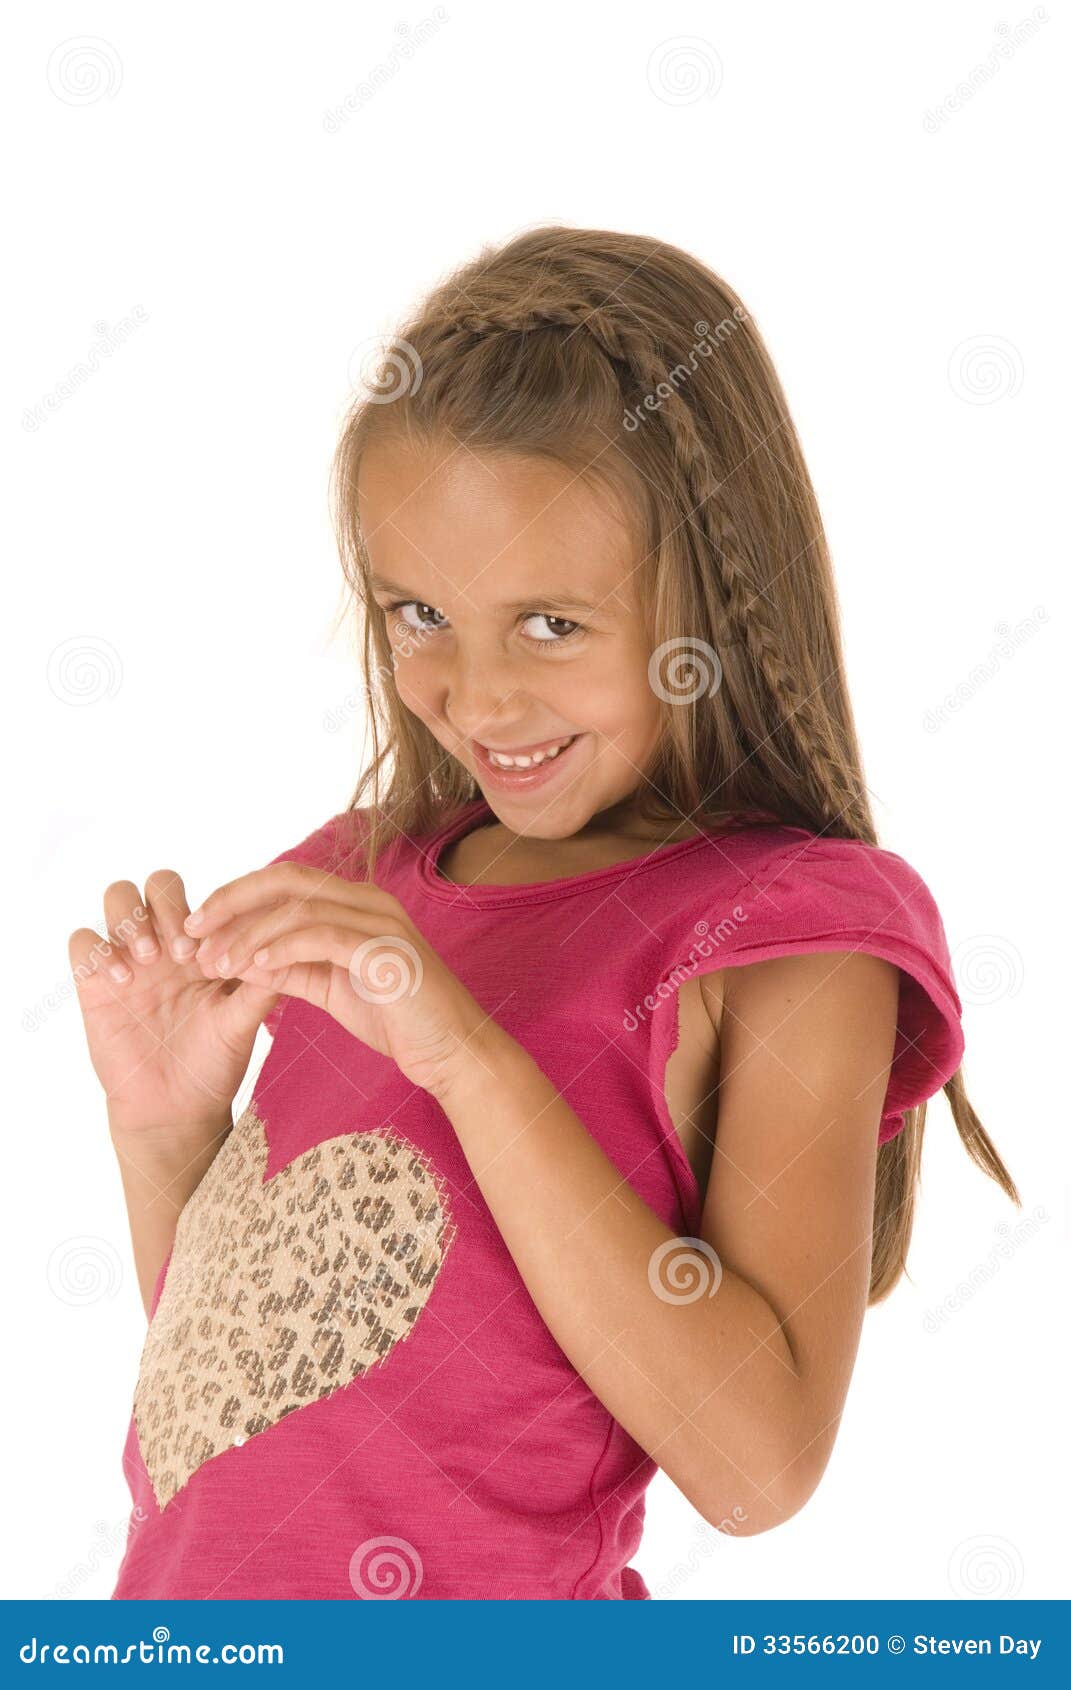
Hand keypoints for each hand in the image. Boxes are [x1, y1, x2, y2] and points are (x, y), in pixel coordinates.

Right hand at [68, 870, 278, 1143]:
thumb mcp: (243, 1021)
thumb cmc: (213, 1062)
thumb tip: (288, 951)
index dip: (211, 912)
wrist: (175, 1108)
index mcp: (202, 945)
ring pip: (118, 897)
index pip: (204, 896)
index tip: (217, 955)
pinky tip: (122, 980)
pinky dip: (99, 949)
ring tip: (150, 960)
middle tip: (181, 952)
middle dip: (169, 906)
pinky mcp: (94, 983)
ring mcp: (128, 959)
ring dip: (133, 919)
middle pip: (157, 883)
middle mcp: (164, 943)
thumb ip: (262, 986)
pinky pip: (82, 941)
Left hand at [184, 862, 495, 1098]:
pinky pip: (322, 936)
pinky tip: (254, 967)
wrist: (452, 1051)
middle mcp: (368, 901)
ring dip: (248, 933)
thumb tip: (240, 959)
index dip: (236, 899)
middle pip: (286, 878)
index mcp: (356, 904)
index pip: (285, 882)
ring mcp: (380, 921)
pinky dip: (282, 947)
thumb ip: (289, 970)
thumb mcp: (330, 989)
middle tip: (191, 931)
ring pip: (299, 907)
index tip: (197, 928)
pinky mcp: (385, 951)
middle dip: (232, 901)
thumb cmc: (397, 1020)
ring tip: (216, 962)